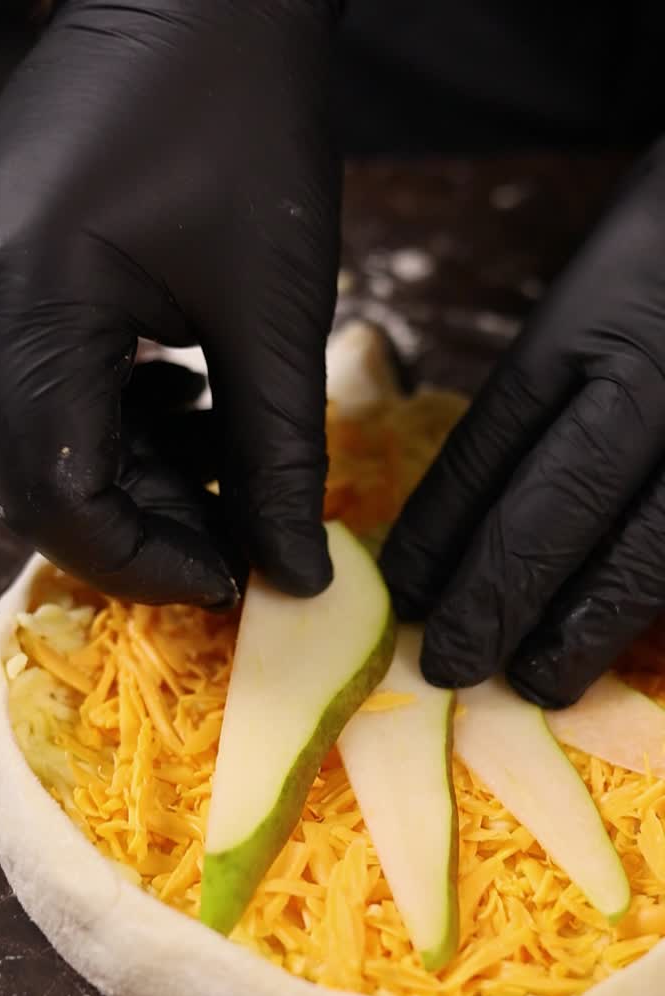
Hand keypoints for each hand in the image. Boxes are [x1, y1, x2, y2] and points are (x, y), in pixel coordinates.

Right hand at [0, 0, 339, 604]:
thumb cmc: (248, 120)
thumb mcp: (275, 307)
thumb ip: (278, 456)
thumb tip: (295, 575)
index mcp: (28, 296)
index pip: (55, 492)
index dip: (144, 560)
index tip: (231, 577)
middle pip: (37, 474)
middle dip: (144, 523)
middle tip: (237, 532)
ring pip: (39, 436)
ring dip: (134, 474)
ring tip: (225, 460)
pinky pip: (39, 381)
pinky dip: (114, 419)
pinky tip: (185, 399)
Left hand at [381, 144, 664, 707]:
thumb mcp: (621, 265)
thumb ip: (572, 363)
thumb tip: (494, 499)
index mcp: (605, 307)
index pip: (499, 435)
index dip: (445, 523)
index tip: (407, 587)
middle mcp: (664, 369)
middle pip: (563, 502)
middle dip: (498, 594)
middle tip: (450, 662)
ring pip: (648, 551)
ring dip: (586, 627)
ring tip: (539, 680)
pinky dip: (658, 605)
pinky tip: (628, 643)